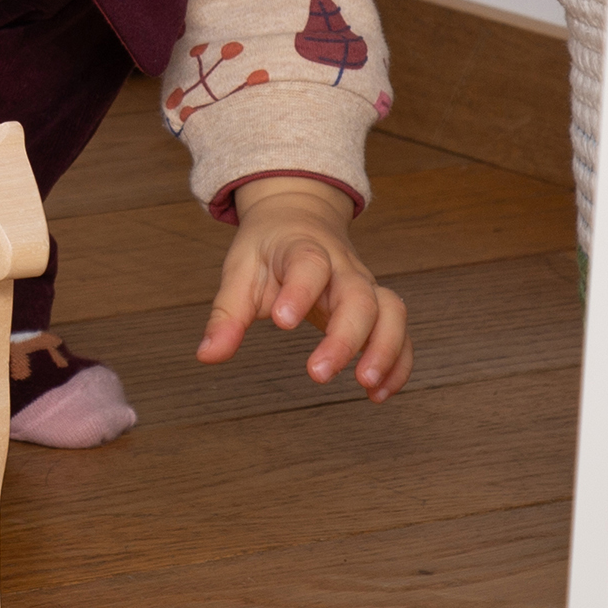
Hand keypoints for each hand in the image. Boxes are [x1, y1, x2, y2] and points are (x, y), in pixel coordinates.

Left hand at [196, 177, 412, 402]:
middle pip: (359, 296)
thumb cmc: (269, 247)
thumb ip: (226, 314)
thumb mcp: (240, 271)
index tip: (282, 321)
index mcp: (304, 249)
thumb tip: (206, 356)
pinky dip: (399, 362)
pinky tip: (379, 394)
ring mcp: (364, 285)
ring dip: (385, 349)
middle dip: (345, 337)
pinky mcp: (377, 306)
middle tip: (318, 374)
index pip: (309, 264)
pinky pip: (400, 332)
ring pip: (391, 311)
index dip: (300, 291)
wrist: (300, 214)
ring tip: (367, 386)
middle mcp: (342, 267)